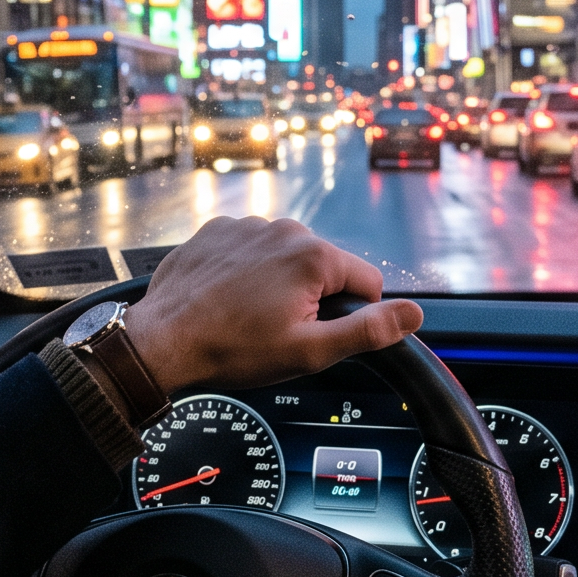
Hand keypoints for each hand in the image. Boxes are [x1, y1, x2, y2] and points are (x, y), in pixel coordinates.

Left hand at [126, 216, 422, 393]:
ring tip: (249, 316)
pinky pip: (251, 249)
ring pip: (287, 258)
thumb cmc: (233, 349)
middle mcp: (285, 229)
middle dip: (312, 298)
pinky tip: (229, 297)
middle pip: (325, 268)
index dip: (351, 315)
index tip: (318, 332)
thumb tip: (413, 314)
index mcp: (315, 256)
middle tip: (278, 330)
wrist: (164, 340)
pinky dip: (247, 271)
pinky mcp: (218, 230)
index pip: (368, 282)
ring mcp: (248, 225)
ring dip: (278, 283)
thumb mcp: (310, 351)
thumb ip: (368, 330)